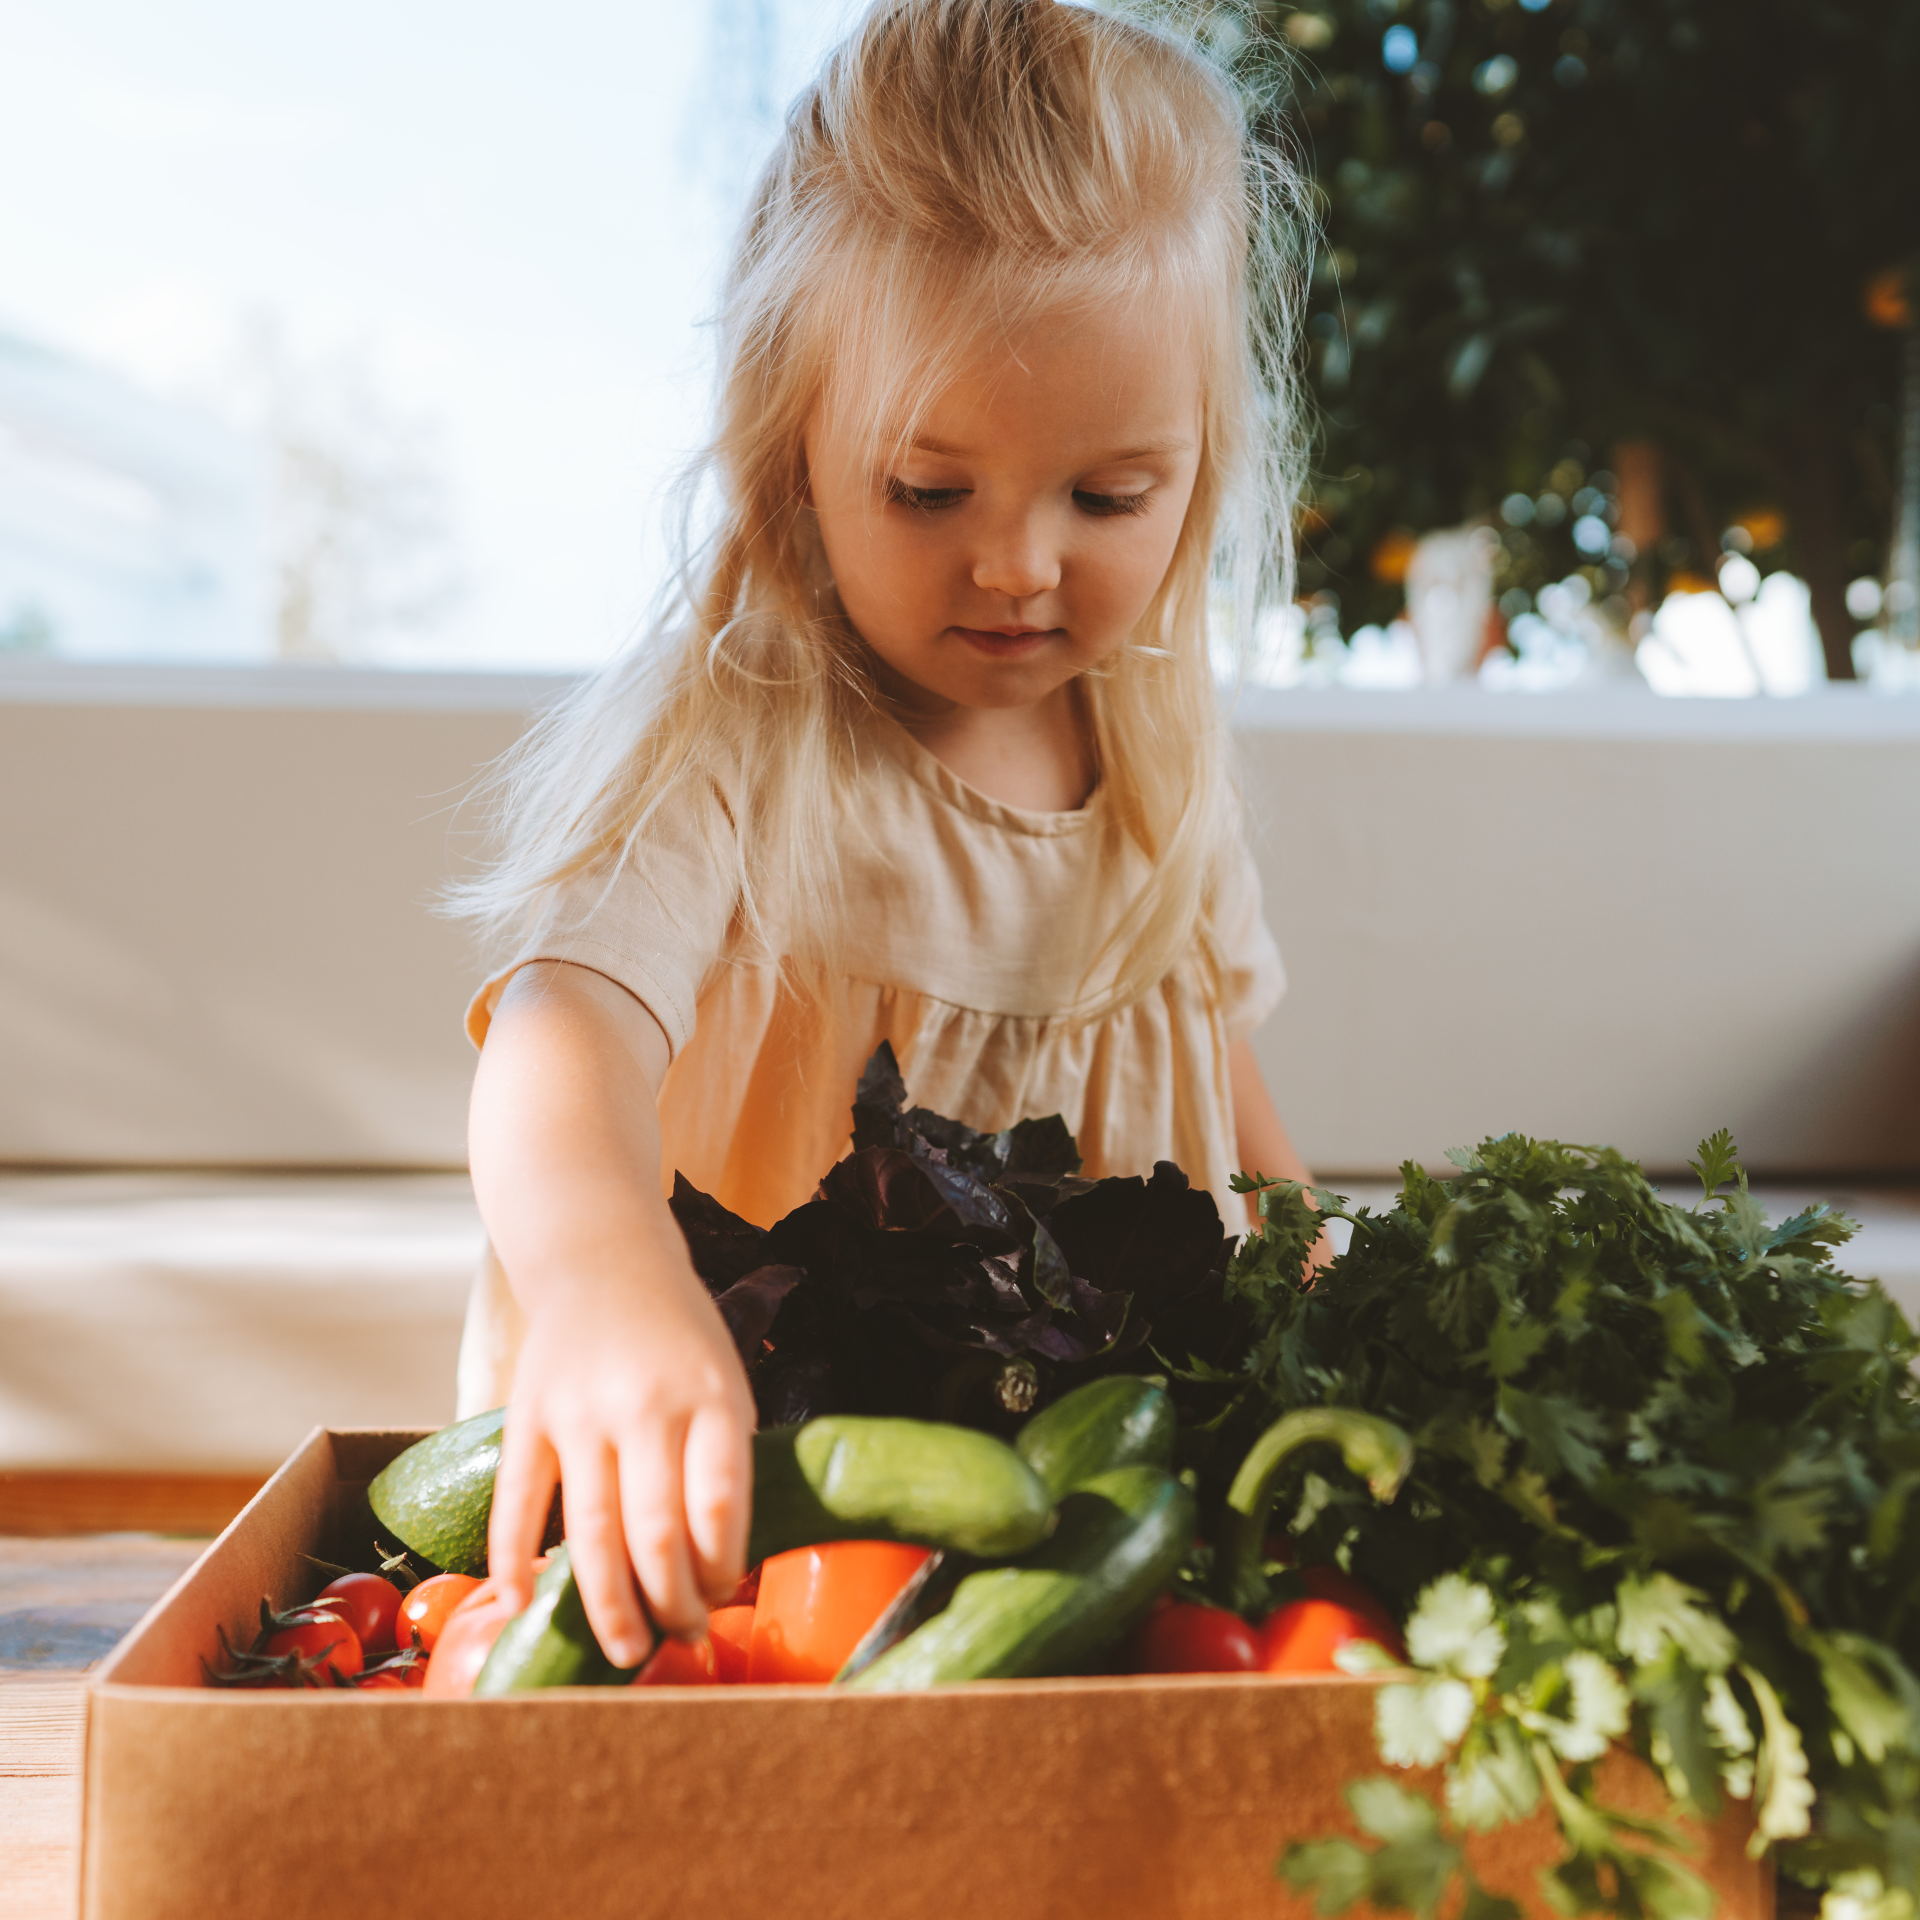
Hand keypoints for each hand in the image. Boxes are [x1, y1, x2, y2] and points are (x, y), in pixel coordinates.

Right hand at [486, 1260, 755, 1667]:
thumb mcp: (724, 1381)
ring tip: (626, 1651)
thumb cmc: (677, 1337)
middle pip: (656, 1533)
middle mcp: (645, 1405)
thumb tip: (717, 1568)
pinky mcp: (527, 1417)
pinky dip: (515, 1562)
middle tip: (678, 1639)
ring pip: (592, 1533)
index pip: (718, 1504)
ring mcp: (580, 1412)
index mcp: (709, 1396)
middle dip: (671, 1604)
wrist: (604, 1261)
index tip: (719, 1597)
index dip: (721, 1568)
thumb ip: (720, 1460)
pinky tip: (525, 1606)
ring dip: (609, 1606)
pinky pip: (517, 1504)